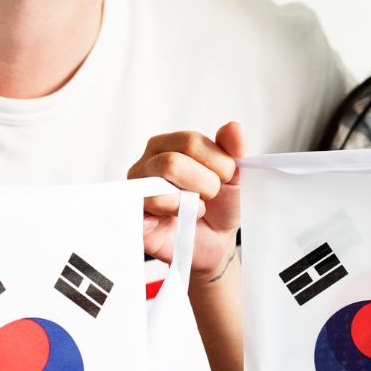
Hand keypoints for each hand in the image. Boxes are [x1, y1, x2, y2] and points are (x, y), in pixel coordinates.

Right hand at [128, 122, 244, 286]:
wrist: (215, 242)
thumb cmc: (220, 205)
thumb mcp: (235, 176)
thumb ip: (232, 149)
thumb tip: (234, 128)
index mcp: (168, 145)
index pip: (191, 143)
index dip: (218, 164)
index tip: (225, 179)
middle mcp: (147, 163)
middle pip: (172, 164)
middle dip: (206, 185)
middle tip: (210, 197)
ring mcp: (137, 191)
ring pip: (158, 189)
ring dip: (190, 205)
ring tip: (196, 210)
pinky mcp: (135, 218)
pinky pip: (144, 213)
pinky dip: (167, 217)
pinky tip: (178, 221)